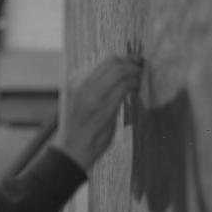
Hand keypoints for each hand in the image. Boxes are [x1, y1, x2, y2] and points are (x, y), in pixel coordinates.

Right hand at [52, 55, 142, 170]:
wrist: (70, 152)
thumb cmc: (79, 129)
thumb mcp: (80, 101)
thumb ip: (95, 87)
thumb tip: (119, 75)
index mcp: (74, 81)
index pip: (103, 61)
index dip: (123, 59)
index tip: (134, 63)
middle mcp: (80, 84)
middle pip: (113, 61)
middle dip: (131, 63)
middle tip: (142, 69)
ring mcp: (89, 95)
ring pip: (119, 71)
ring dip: (135, 74)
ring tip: (140, 81)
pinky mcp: (101, 107)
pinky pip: (123, 87)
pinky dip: (134, 85)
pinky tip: (137, 91)